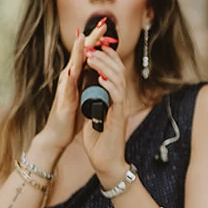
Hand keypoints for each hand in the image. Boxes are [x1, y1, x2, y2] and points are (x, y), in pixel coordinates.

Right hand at [36, 19, 101, 155]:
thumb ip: (88, 79)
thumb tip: (97, 66)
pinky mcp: (63, 102)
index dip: (96, 41)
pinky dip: (69, 79)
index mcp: (76, 76)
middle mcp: (69, 79)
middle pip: (79, 55)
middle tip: (100, 24)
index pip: (87, 54)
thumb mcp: (83, 93)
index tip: (106, 26)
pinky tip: (71, 70)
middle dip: (89, 39)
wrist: (57, 134)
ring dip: (76, 53)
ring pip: (71, 67)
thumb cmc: (71, 114)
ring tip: (82, 39)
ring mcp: (65, 89)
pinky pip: (66, 89)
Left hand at [81, 25, 131, 180]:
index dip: (106, 56)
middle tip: (93, 45)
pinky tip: (100, 77)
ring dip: (105, 66)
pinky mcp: (118, 117)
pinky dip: (109, 85)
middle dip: (105, 56)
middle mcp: (119, 100)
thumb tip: (87, 90)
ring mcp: (120, 108)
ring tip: (93, 57)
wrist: (106, 163)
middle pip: (118, 70)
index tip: (94, 44)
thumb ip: (93, 102)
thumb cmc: (100, 143)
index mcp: (113, 99)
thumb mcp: (93, 116)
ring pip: (118, 79)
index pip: (113, 71)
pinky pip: (117, 97)